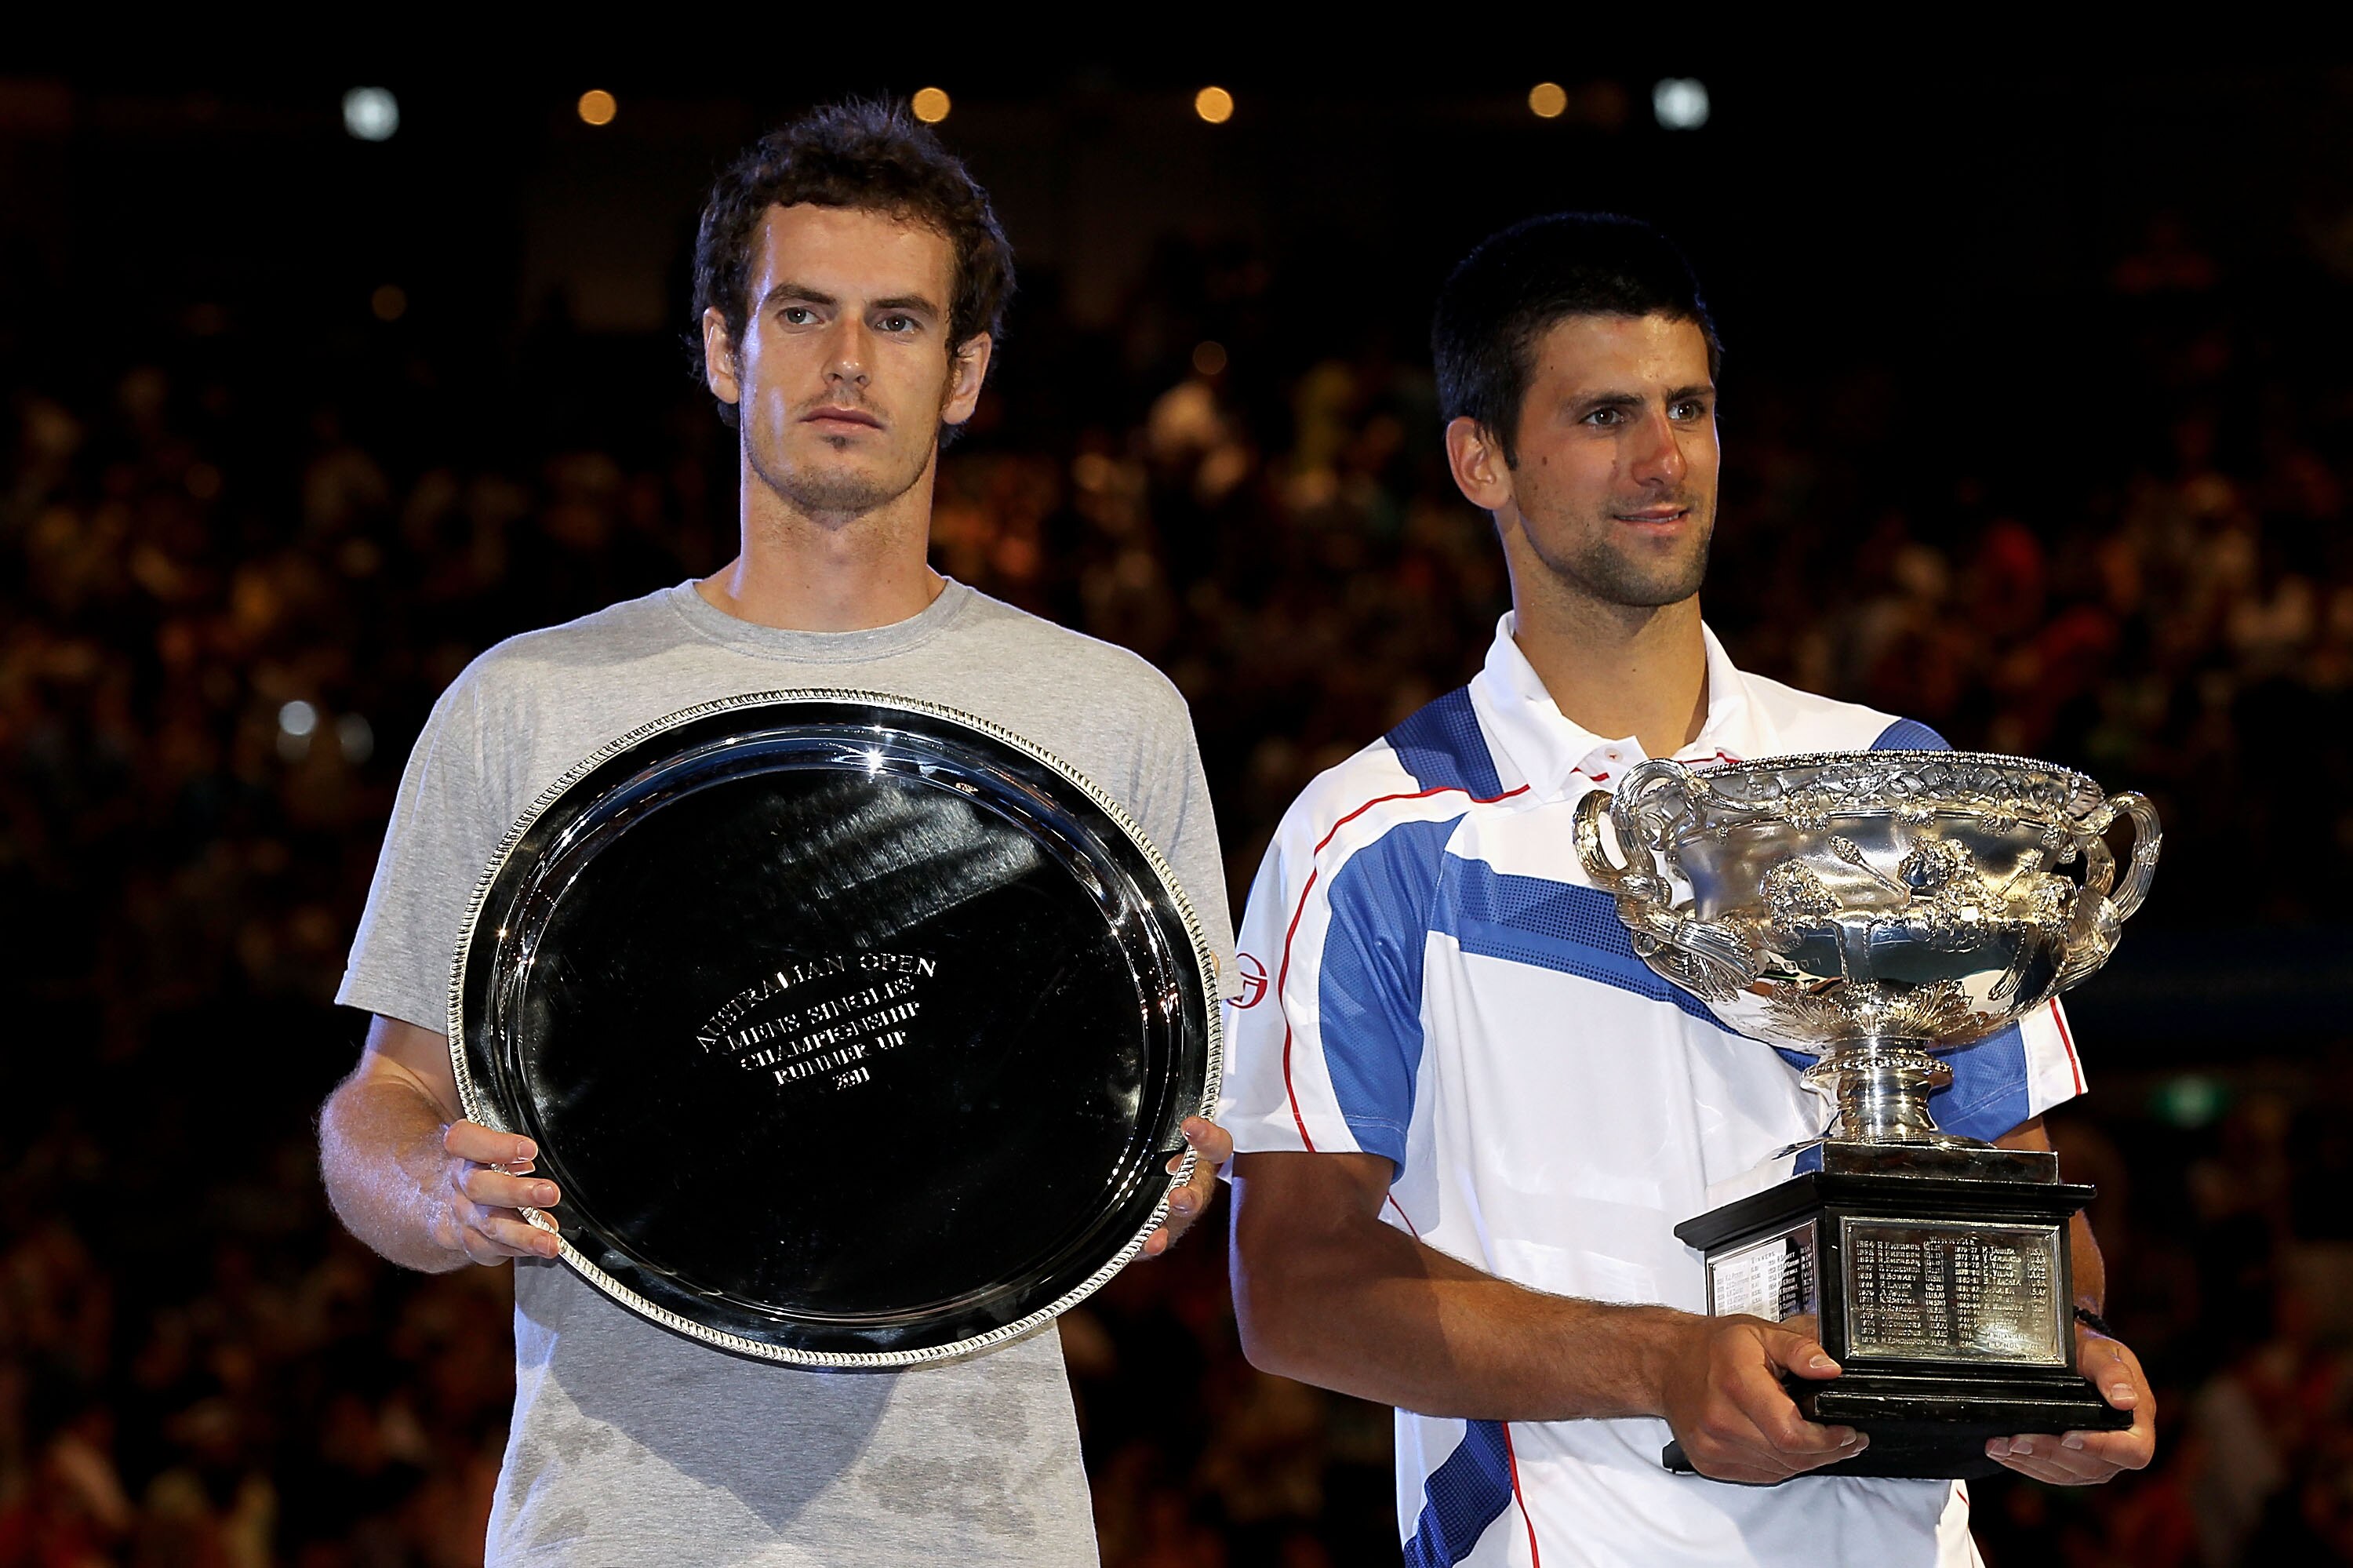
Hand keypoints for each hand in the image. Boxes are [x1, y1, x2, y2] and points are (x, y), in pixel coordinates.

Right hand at [431, 1120, 562, 1265]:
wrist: (437, 1200)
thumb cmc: (478, 1164)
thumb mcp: (485, 1142)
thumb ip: (503, 1143)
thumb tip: (528, 1155)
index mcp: (462, 1151)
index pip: (464, 1140)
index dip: (495, 1145)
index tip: (529, 1149)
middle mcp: (459, 1183)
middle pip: (479, 1187)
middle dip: (516, 1192)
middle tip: (548, 1193)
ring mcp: (462, 1215)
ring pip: (488, 1225)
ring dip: (523, 1234)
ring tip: (549, 1240)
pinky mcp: (470, 1241)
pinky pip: (492, 1249)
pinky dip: (520, 1250)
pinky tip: (541, 1248)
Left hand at [1136, 1116, 1231, 1258]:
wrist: (1128, 1188)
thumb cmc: (1150, 1152)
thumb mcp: (1157, 1132)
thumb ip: (1166, 1118)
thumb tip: (1159, 1073)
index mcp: (1198, 1157)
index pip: (1215, 1147)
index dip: (1208, 1138)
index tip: (1191, 1126)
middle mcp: (1192, 1185)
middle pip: (1200, 1190)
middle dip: (1191, 1194)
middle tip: (1177, 1196)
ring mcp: (1177, 1213)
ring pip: (1184, 1217)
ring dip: (1176, 1219)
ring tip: (1161, 1224)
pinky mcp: (1159, 1233)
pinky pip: (1160, 1238)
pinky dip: (1154, 1242)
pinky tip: (1150, 1242)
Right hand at [1659, 1313, 1866, 1483]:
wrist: (1668, 1363)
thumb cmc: (1714, 1348)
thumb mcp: (1761, 1332)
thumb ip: (1800, 1348)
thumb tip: (1830, 1369)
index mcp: (1737, 1385)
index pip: (1790, 1433)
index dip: (1826, 1440)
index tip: (1847, 1432)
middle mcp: (1720, 1420)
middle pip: (1789, 1457)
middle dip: (1826, 1452)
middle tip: (1847, 1440)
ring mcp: (1712, 1446)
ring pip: (1778, 1470)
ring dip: (1806, 1461)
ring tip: (1823, 1443)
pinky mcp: (1708, 1462)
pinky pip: (1759, 1475)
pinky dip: (1781, 1465)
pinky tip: (1789, 1448)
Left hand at [1986, 1324, 2154, 1482]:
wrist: (2074, 1356)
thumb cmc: (2092, 1352)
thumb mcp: (2102, 1352)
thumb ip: (2112, 1372)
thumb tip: (2124, 1399)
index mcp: (2137, 1422)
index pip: (2133, 1451)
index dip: (2102, 1448)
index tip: (2069, 1436)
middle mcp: (2121, 1448)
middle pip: (2091, 1465)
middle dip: (2051, 1453)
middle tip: (2017, 1441)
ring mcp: (2098, 1460)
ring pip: (2068, 1473)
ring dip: (2031, 1462)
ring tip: (2001, 1447)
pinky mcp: (2074, 1464)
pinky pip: (2053, 1473)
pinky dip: (2026, 1464)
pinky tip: (2003, 1453)